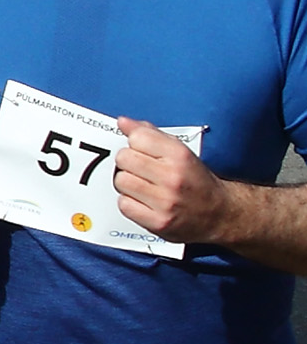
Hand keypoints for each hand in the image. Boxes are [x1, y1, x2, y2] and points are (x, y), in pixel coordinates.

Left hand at [114, 119, 233, 245]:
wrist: (221, 214)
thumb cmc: (197, 181)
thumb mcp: (180, 151)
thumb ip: (151, 134)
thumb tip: (123, 122)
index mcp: (180, 156)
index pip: (137, 138)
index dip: (136, 143)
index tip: (144, 151)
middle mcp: (173, 177)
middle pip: (124, 159)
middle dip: (129, 163)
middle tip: (142, 170)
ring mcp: (165, 201)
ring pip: (121, 181)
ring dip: (127, 183)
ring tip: (143, 186)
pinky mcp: (158, 221)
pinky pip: (124, 205)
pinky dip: (129, 203)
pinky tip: (144, 201)